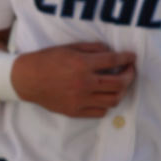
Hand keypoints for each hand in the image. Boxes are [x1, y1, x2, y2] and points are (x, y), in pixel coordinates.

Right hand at [12, 42, 135, 117]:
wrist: (27, 79)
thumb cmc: (47, 60)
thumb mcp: (69, 47)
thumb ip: (92, 49)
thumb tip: (111, 52)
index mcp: (82, 64)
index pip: (113, 61)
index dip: (127, 58)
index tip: (132, 57)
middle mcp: (84, 83)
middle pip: (119, 83)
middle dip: (129, 75)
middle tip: (129, 70)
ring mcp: (80, 99)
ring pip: (113, 100)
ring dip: (121, 91)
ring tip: (119, 85)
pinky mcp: (75, 111)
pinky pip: (100, 112)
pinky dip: (106, 104)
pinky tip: (104, 96)